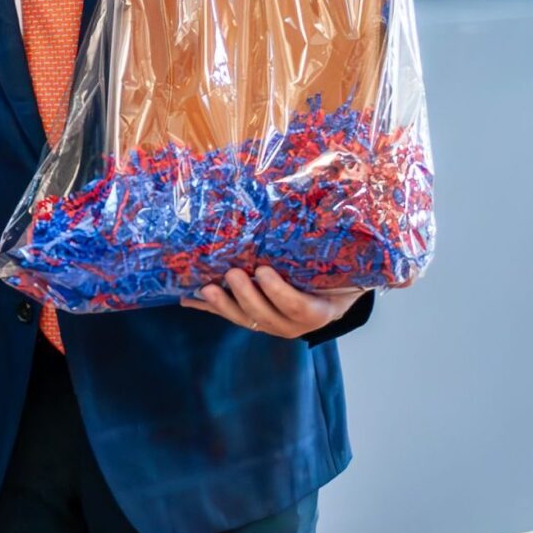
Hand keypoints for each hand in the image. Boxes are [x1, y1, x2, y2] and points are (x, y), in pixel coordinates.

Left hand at [180, 266, 366, 339]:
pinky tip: (187, 298)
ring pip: (245, 319)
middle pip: (266, 316)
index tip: (264, 272)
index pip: (298, 306)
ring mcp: (270, 323)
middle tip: (232, 273)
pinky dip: (207, 307)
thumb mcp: (346, 268)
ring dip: (223, 305)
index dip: (279, 292)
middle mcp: (294, 325)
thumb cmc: (338, 277)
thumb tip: (336, 207)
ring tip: (206, 288)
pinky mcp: (252, 318)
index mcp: (319, 311)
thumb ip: (339, 249)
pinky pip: (228, 314)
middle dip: (246, 296)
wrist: (333, 295)